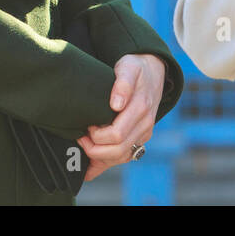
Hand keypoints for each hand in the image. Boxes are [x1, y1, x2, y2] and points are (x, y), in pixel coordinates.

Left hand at [77, 53, 165, 181]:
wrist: (153, 70)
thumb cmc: (136, 68)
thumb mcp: (128, 67)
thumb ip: (123, 83)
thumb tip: (116, 104)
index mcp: (140, 109)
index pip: (116, 135)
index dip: (97, 136)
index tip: (87, 125)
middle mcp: (145, 124)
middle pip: (118, 151)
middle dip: (95, 149)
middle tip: (82, 137)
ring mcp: (144, 133)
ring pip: (122, 157)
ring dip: (101, 157)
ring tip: (85, 144)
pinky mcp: (141, 137)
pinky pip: (125, 156)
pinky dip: (107, 162)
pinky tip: (91, 168)